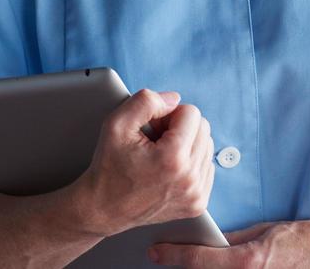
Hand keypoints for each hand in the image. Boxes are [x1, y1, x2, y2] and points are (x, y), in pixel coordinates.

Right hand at [68, 90, 215, 238]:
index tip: (152, 129)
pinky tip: (169, 169)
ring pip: (206, 146)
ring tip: (160, 156)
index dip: (168, 115)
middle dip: (179, 128)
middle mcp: (189, 178)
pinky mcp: (197, 204)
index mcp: (173, 158)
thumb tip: (174, 100)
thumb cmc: (109, 168)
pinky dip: (191, 163)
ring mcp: (196, 194)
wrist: (103, 209)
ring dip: (186, 144)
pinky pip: (206, 166)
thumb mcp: (116, 124)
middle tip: (155, 141)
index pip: (192, 113)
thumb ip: (146, 101)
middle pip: (203, 128)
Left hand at [151, 219, 309, 267]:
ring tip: (189, 263)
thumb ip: (235, 239)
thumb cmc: (307, 241)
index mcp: (246, 262)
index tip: (155, 251)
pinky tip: (217, 268)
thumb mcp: (267, 231)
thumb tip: (211, 240)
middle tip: (165, 258)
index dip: (172, 255)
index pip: (197, 260)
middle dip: (184, 266)